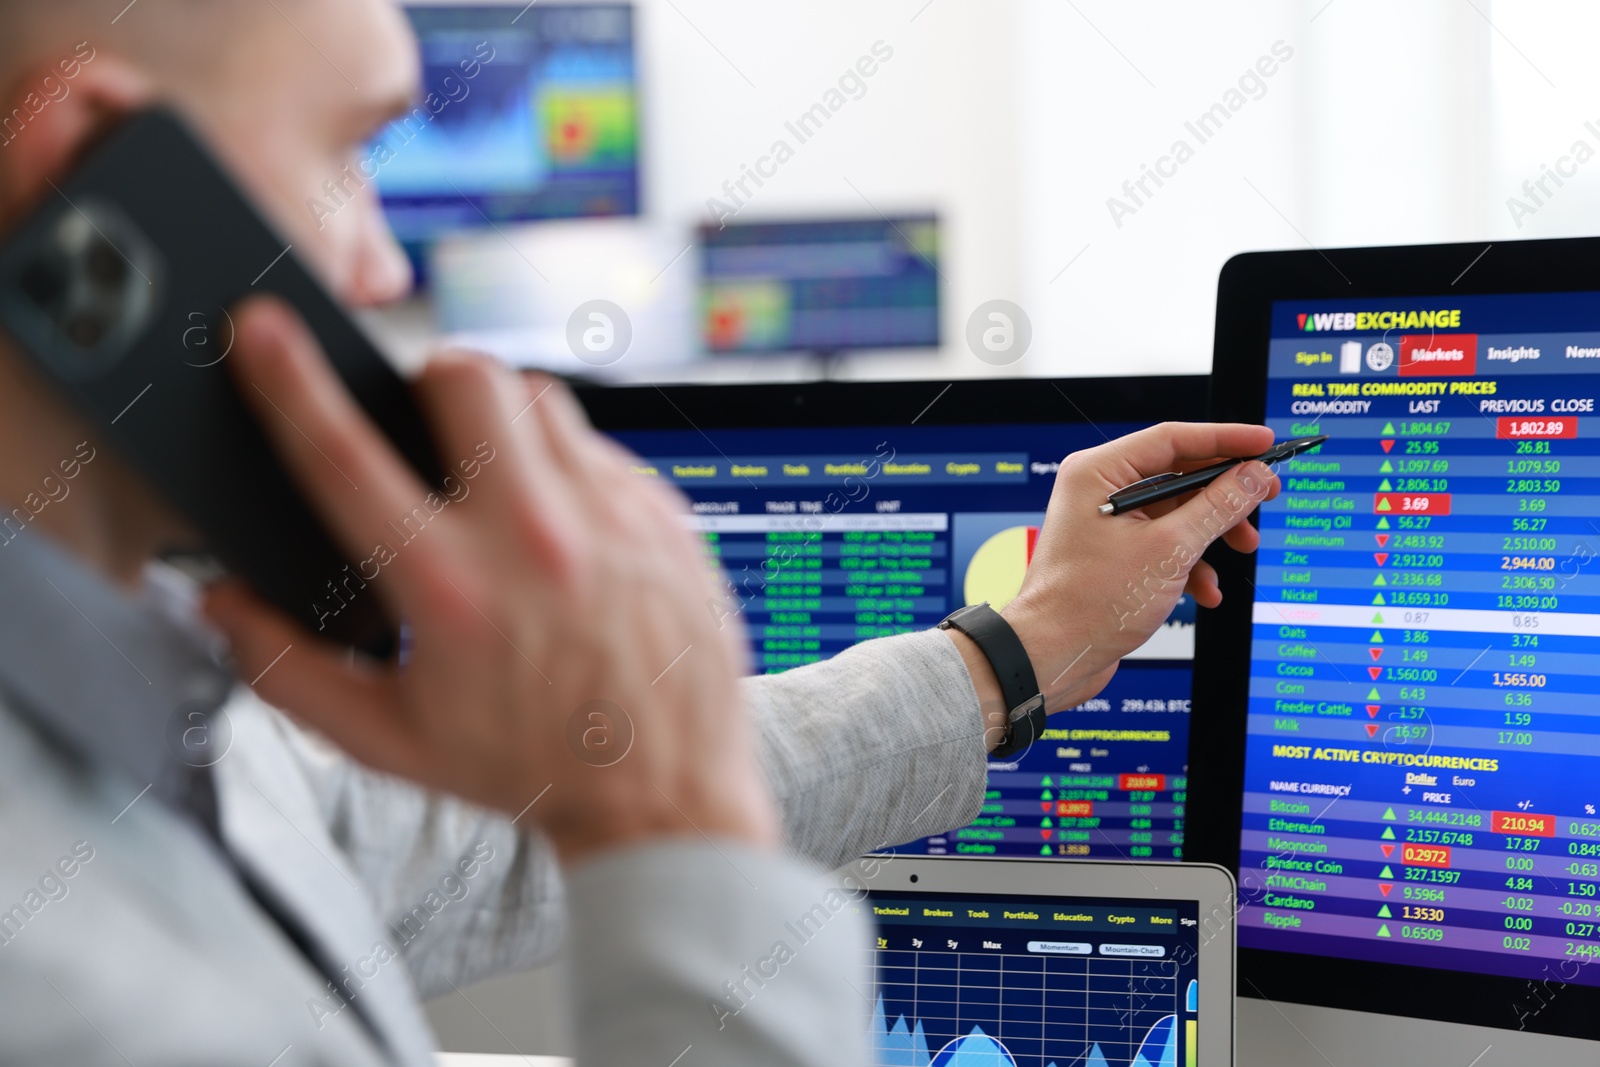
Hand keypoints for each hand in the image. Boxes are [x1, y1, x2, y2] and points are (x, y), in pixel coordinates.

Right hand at [202, 297, 779, 863]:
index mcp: (449, 589)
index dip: (288, 381)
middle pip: (462, 378)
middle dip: (424, 378)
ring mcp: (607, 515)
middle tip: (421, 421)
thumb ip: (285, 670)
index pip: (343, 455)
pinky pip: (597, 442)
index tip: (265, 332)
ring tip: (492, 470)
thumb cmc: (528, 767)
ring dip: (499, 414)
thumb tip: (226, 604)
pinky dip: (564, 460)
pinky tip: (560, 518)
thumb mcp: (387, 741)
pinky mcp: (661, 512)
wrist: (663, 790)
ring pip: (539, 396)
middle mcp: (533, 537)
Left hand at [955, 423, 1278, 718]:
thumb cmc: (1086, 604)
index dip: (1225, 439)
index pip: (1173, 439)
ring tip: (1241, 550)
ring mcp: (1105, 524)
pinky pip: (1163, 545)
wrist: (1050, 657)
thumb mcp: (1169, 550)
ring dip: (1212, 534)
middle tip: (1265, 498)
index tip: (1264, 444)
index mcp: (1099, 473)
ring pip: (1176, 514)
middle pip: (1179, 475)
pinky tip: (1206, 591)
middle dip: (1225, 495)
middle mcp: (1098, 491)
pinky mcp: (1113, 556)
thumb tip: (1252, 478)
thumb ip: (1217, 507)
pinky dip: (1190, 565)